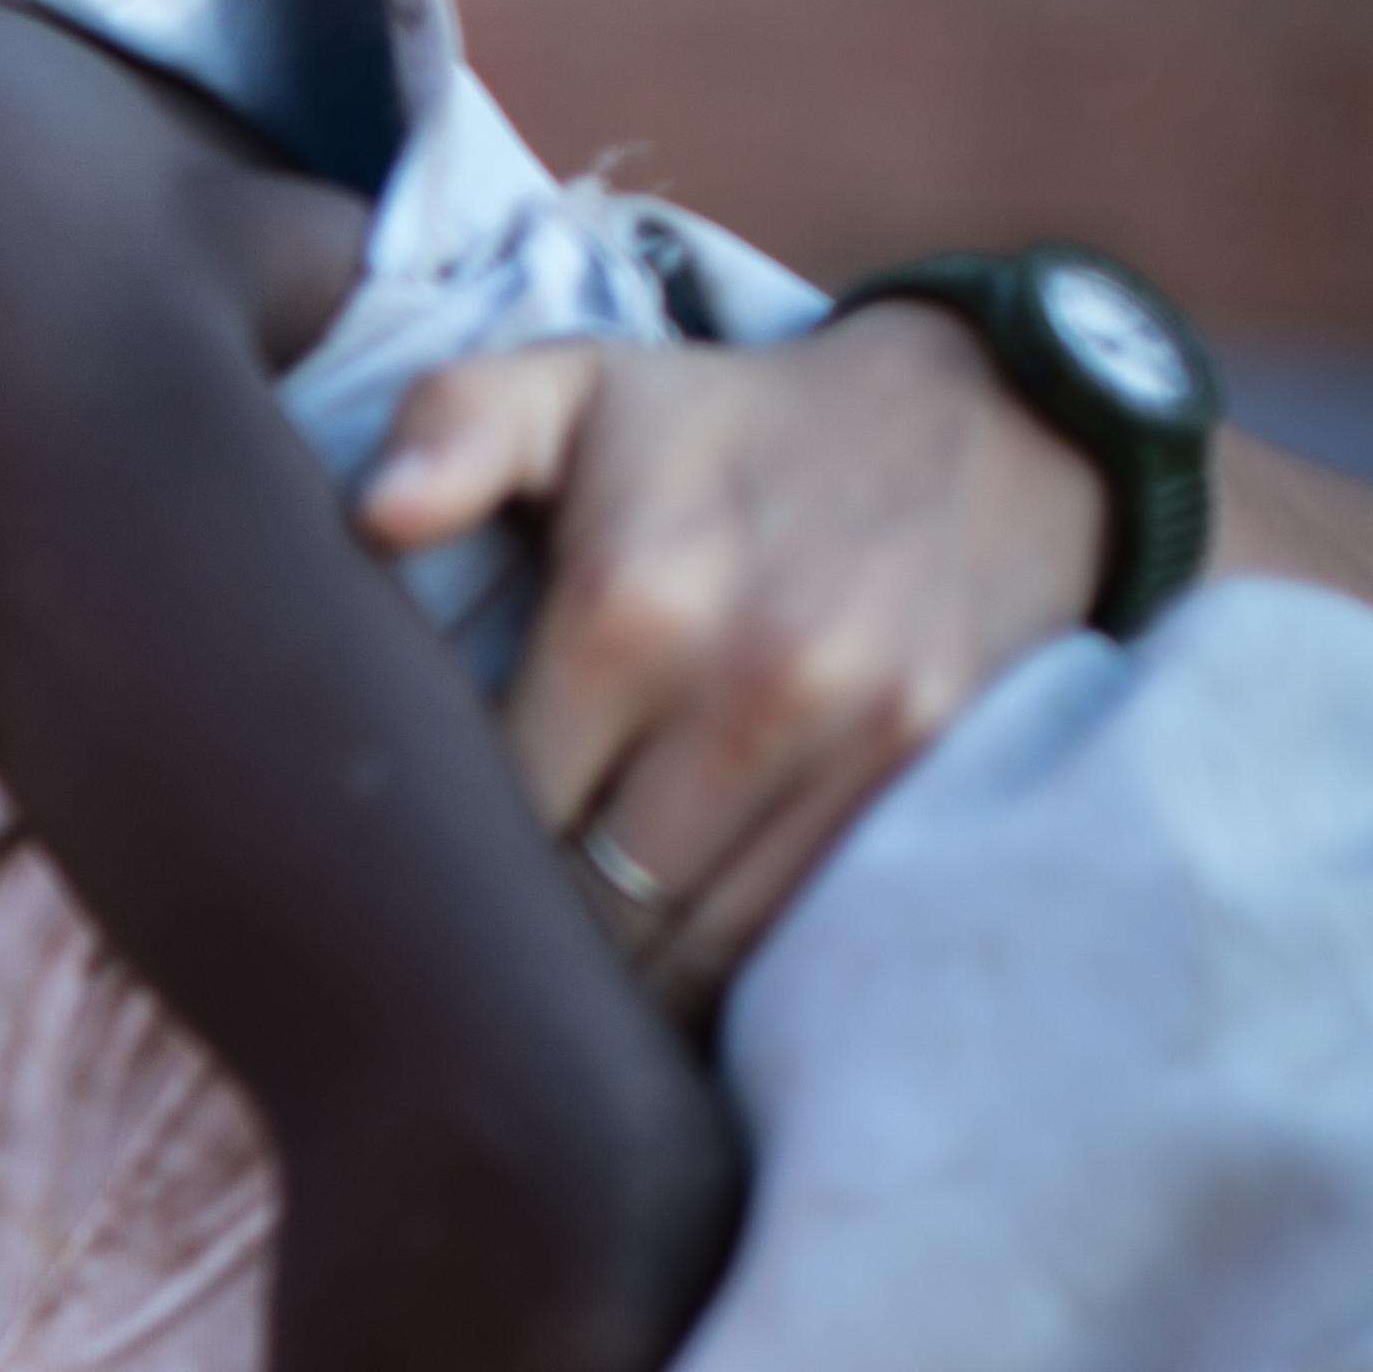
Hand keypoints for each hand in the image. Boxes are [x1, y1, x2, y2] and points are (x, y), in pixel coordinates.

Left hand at [360, 305, 1102, 1009]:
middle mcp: (752, 684)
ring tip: (563, 987)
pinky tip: (670, 973)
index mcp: (634, 602)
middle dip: (528, 946)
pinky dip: (728, 975)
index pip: (499, 814)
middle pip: (594, 908)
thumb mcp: (579, 383)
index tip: (415, 879)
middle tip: (476, 957)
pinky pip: (799, 937)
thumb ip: (455, 428)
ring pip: (699, 952)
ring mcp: (859, 744)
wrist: (996, 416)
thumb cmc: (730, 424)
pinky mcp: (935, 784)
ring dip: (627, 988)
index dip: (449, 865)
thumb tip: (376, 517)